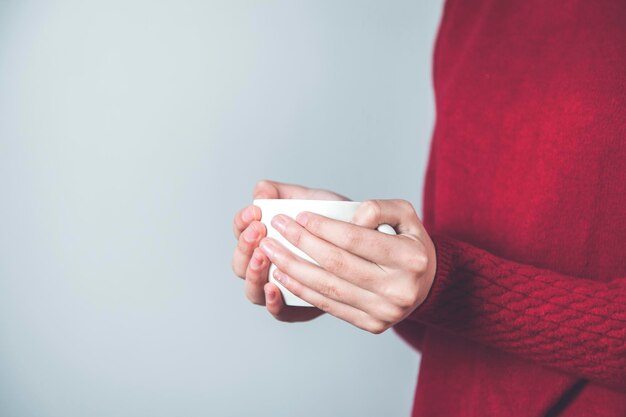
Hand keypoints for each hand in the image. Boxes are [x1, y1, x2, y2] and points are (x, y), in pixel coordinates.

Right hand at [231, 179, 349, 321]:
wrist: (368, 241)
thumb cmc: (335, 220)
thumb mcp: (311, 200)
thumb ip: (285, 193)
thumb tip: (261, 191)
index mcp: (265, 238)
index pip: (241, 233)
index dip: (241, 223)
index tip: (254, 212)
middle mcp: (267, 266)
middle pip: (240, 263)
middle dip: (245, 247)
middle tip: (258, 231)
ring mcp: (280, 288)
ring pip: (253, 289)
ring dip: (253, 272)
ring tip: (262, 256)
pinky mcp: (298, 308)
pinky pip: (279, 312)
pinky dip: (272, 301)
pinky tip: (273, 288)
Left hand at [257, 199, 436, 332]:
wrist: (425, 283)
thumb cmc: (408, 242)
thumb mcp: (405, 214)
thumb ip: (379, 208)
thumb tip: (352, 218)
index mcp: (410, 257)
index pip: (355, 239)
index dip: (322, 227)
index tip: (298, 216)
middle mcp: (399, 288)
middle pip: (337, 264)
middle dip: (301, 244)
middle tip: (277, 228)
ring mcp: (385, 311)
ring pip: (328, 287)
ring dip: (293, 268)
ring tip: (270, 251)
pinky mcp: (372, 325)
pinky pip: (329, 306)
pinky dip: (302, 290)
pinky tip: (282, 275)